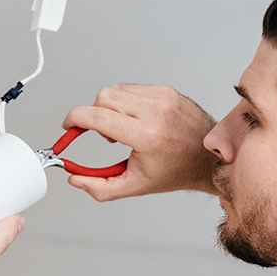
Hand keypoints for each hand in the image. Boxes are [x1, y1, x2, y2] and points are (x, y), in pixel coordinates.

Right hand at [61, 85, 217, 200]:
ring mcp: (163, 97)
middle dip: (93, 115)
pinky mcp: (166, 90)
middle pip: (103, 98)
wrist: (207, 158)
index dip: (75, 119)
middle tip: (105, 135)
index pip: (98, 117)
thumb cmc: (176, 171)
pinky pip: (132, 88)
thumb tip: (75, 179)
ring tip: (123, 128)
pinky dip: (125, 103)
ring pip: (115, 90)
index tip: (69, 126)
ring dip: (109, 108)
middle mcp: (156, 112)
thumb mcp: (135, 186)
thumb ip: (100, 187)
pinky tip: (135, 119)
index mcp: (148, 136)